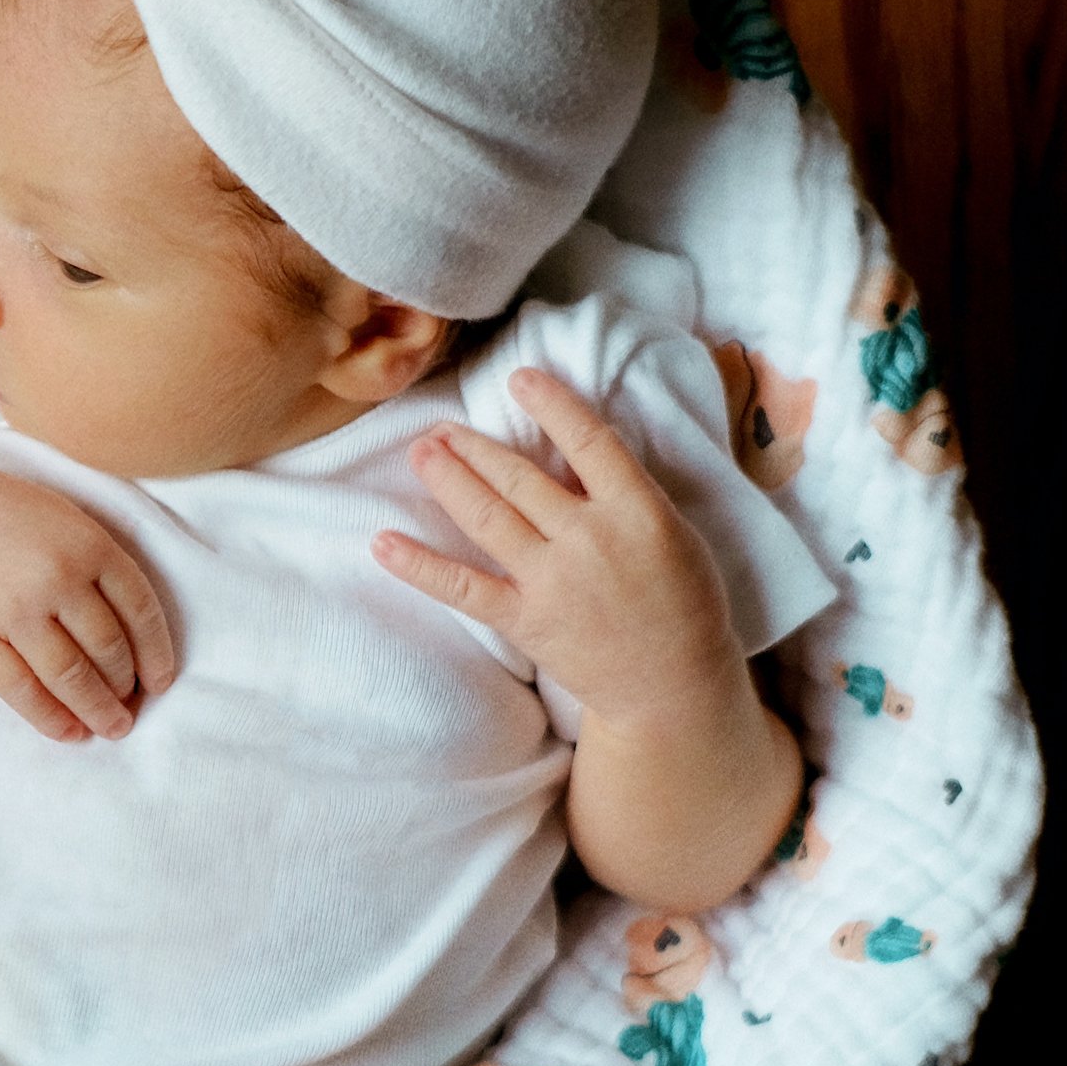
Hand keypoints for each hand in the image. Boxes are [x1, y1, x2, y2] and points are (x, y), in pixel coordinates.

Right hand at [0, 461, 175, 741]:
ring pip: (71, 676)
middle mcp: (57, 577)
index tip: (161, 683)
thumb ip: (103, 568)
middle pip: (108, 650)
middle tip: (130, 710)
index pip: (141, 612)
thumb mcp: (68, 522)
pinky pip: (22, 690)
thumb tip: (136, 645)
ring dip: (98, 711)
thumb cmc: (11, 520)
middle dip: (125, 689)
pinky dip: (52, 719)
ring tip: (111, 728)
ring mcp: (14, 609)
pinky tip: (71, 732)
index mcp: (90, 545)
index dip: (156, 655)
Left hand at [371, 367, 740, 727]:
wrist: (675, 687)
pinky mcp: (527, 621)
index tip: (519, 379)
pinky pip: (463, 587)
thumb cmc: (683, 603)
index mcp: (637, 510)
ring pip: (488, 517)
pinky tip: (382, 543)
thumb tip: (572, 451)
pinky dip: (419, 565)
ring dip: (448, 479)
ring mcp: (554, 581)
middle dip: (475, 447)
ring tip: (420, 452)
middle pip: (520, 477)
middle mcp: (590, 539)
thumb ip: (624, 493)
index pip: (587, 441)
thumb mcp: (673, 533)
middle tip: (442, 426)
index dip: (551, 405)